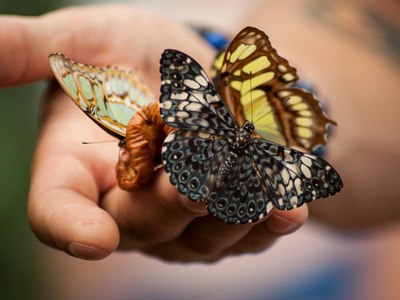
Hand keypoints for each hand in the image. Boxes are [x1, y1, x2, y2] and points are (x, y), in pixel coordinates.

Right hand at [1, 4, 307, 260]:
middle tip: (210, 163)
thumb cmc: (125, 55)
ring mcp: (178, 223)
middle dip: (178, 197)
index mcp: (75, 168)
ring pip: (203, 235)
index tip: (93, 239)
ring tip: (264, 180)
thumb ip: (30, 49)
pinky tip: (293, 203)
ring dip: (235, 209)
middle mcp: (123, 206)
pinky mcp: (223, 223)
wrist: (190, 72)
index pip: (58, 208)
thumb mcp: (81, 40)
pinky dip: (271, 218)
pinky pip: (248, 232)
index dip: (69, 226)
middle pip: (144, 222)